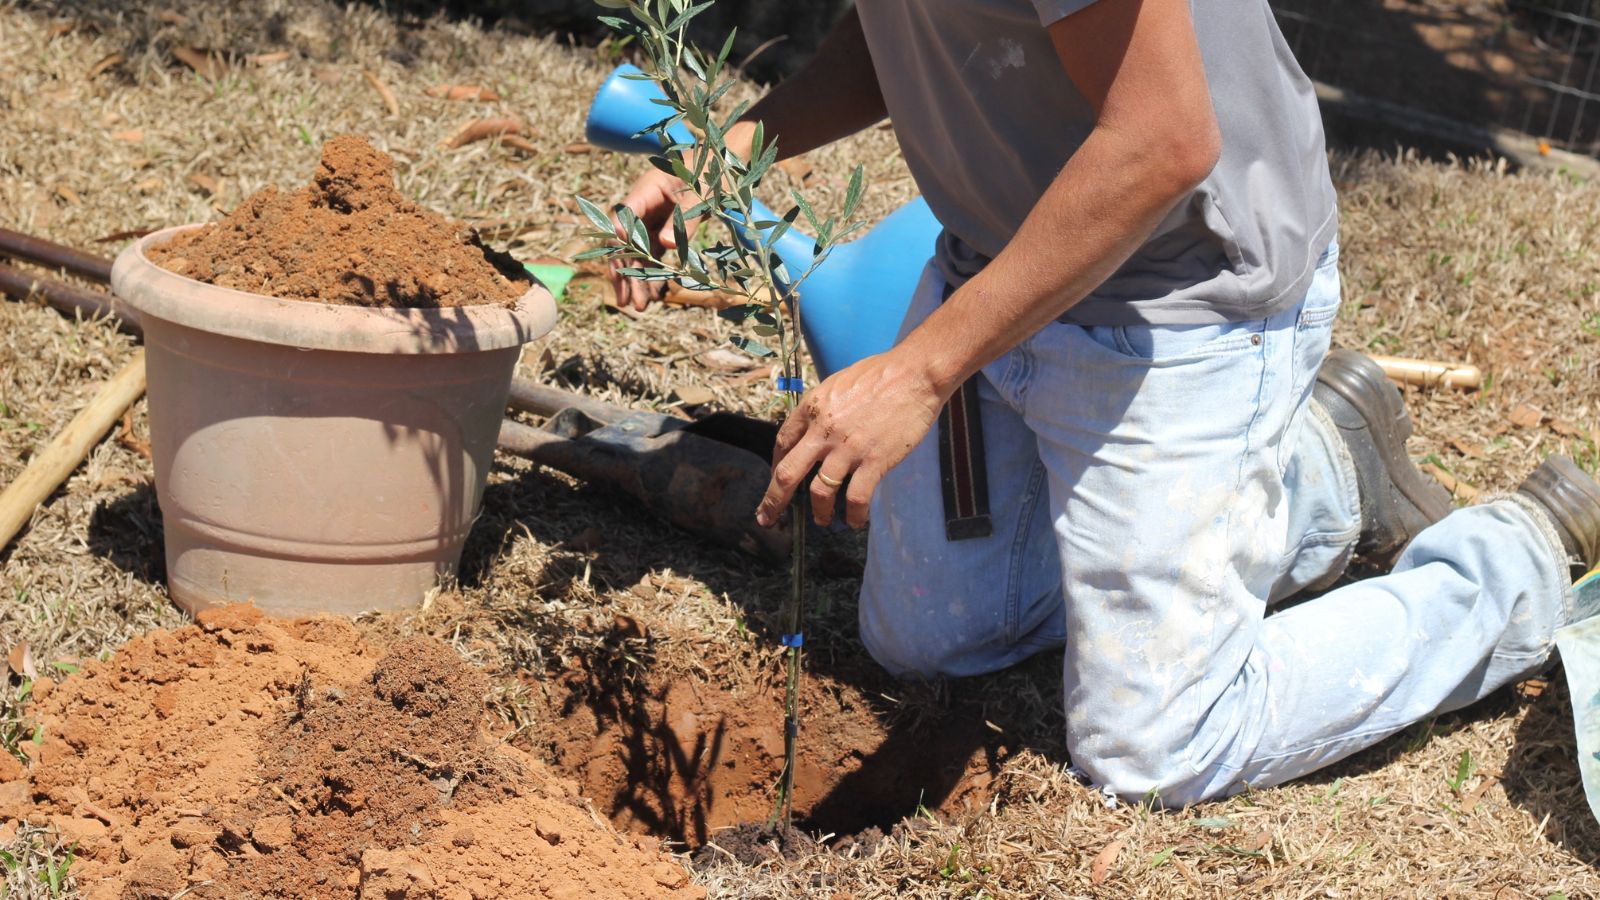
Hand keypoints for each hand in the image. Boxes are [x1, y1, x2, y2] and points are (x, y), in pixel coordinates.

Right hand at [608, 167, 702, 310]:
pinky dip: (653, 273)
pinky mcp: (663, 230)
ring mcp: (651, 219)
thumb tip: (665, 244)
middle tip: (627, 302)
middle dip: (625, 273)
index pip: (624, 215)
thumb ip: (685, 217)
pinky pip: (653, 254)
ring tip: (641, 306)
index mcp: (647, 190)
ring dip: (637, 279)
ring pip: (638, 253)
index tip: (617, 266)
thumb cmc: (711, 174)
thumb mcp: (702, 193)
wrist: (721, 166)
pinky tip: (654, 294)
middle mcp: (643, 206)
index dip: (618, 240)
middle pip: (626, 242)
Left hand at [756, 349, 949, 529]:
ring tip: (823, 521)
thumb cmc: (881, 374)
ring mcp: (848, 448)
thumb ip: (823, 409)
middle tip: (768, 518)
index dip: (776, 464)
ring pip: (820, 492)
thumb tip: (815, 430)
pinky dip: (854, 515)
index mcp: (812, 408)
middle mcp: (823, 430)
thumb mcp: (838, 383)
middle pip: (787, 474)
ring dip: (819, 512)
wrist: (915, 374)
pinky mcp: (874, 460)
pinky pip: (856, 498)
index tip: (776, 479)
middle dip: (774, 501)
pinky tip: (856, 520)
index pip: (782, 442)